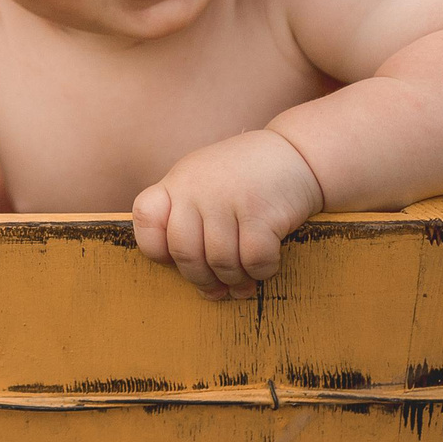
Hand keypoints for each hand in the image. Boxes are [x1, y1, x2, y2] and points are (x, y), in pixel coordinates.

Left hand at [131, 129, 324, 299]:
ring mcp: (226, 198)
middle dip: (202, 280)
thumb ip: (189, 221)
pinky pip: (253, 260)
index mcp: (177, 181)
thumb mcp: (204, 183)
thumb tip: (200, 287)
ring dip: (234, 279)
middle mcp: (196, 187)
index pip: (146, 218)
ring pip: (220, 262)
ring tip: (243, 281)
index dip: (157, 248)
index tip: (177, 259)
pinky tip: (266, 266)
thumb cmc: (247, 179)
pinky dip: (261, 271)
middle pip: (184, 253)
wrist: (297, 153)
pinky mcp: (260, 211)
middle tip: (218, 288)